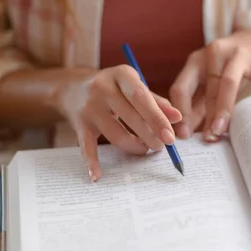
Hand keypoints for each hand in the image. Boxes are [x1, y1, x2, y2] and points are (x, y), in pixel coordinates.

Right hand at [54, 66, 181, 181]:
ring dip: (134, 147)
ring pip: (115, 135)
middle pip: (130, 117)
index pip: (141, 97)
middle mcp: (102, 88)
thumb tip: (178, 118)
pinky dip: (91, 162)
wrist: (72, 87)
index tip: (171, 137)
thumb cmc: (114, 88)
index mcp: (121, 74)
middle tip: (161, 147)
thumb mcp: (134, 86)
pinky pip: (86, 146)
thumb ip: (157, 102)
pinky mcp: (79, 124)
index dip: (157, 119)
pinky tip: (97, 176)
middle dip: (150, 136)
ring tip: (145, 148)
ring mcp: (89, 107)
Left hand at [170, 25, 250, 140]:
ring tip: (221, 129)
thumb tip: (186, 132)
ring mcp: (238, 55)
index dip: (181, 113)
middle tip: (206, 139)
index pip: (181, 88)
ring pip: (227, 83)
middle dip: (205, 116)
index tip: (183, 135)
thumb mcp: (211, 79)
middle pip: (206, 88)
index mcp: (196, 61)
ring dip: (223, 108)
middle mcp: (214, 54)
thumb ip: (199, 102)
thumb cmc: (231, 66)